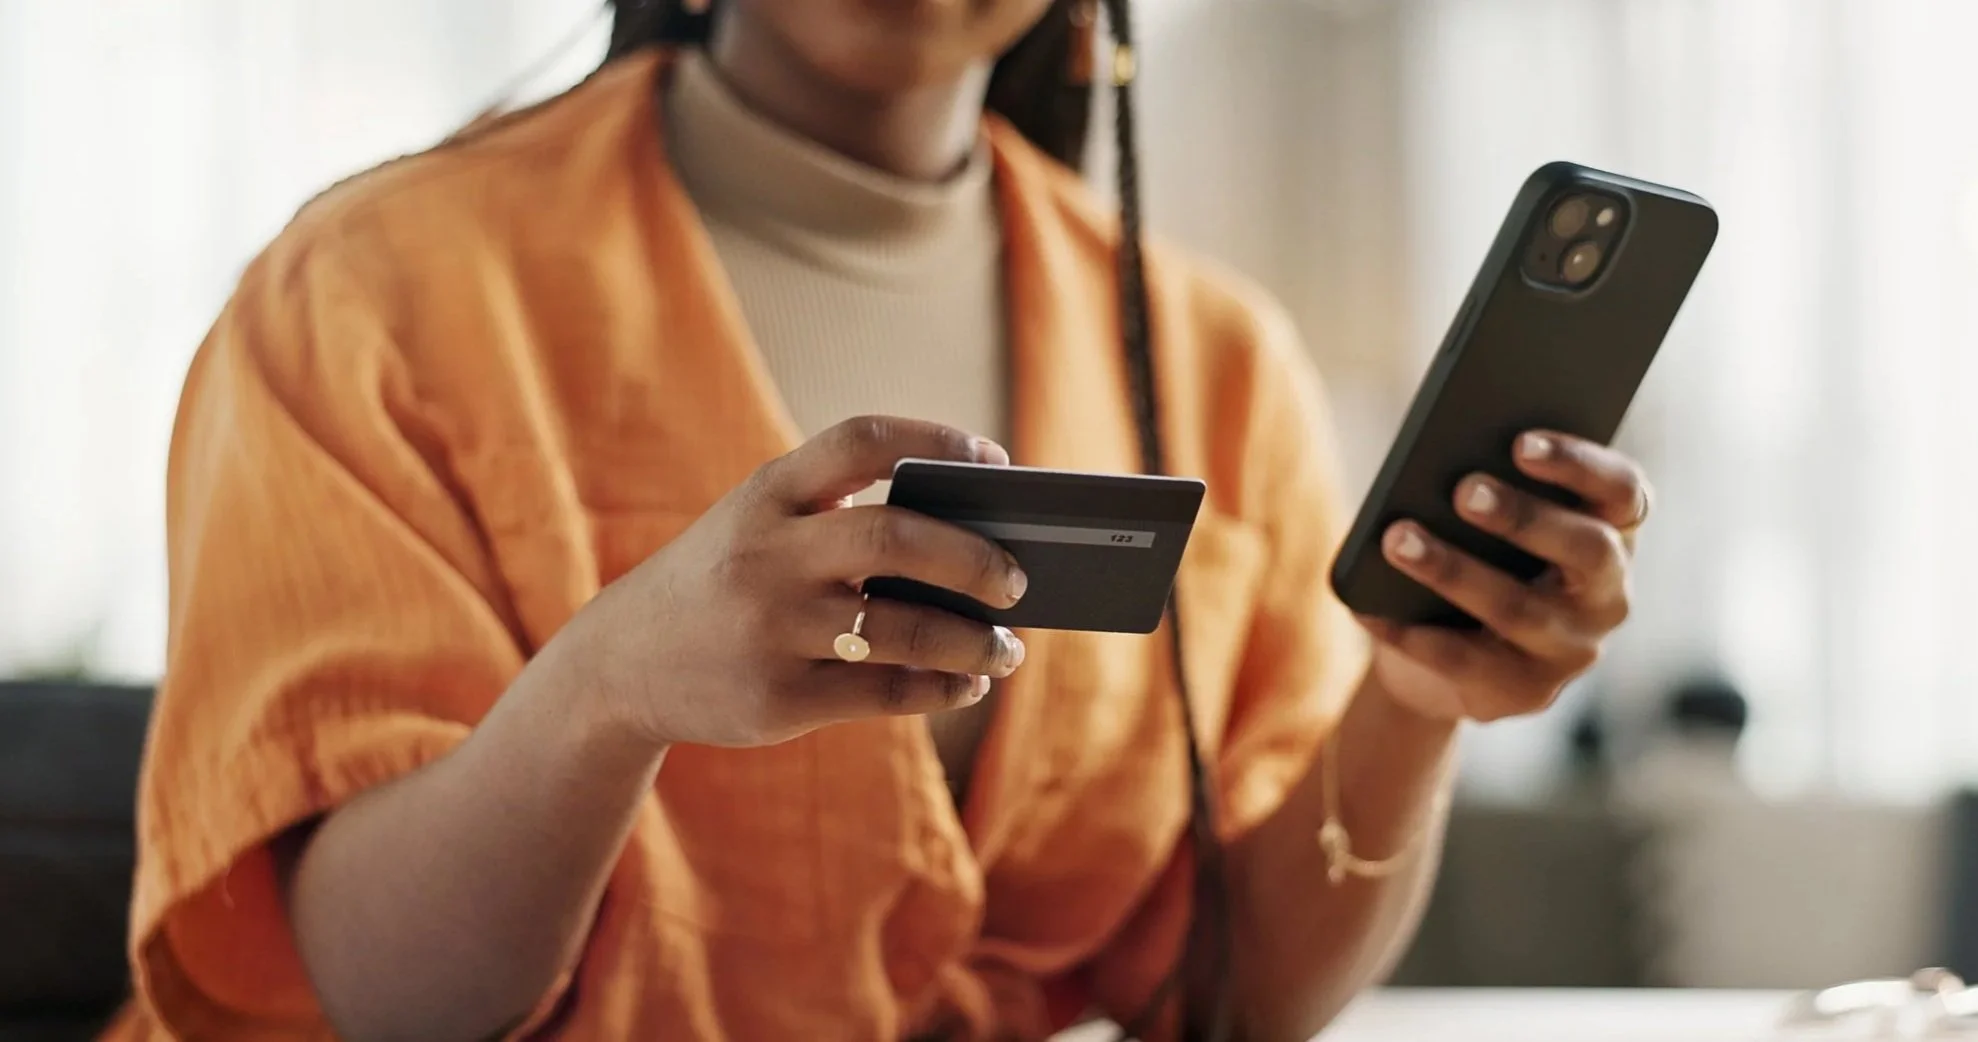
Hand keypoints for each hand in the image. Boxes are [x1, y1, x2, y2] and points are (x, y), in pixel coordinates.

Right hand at [553, 416, 1029, 749]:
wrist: (619, 665)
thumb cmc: (722, 582)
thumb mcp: (757, 526)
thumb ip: (839, 518)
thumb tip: (971, 542)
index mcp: (765, 495)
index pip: (859, 441)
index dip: (936, 439)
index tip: (993, 457)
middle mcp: (767, 556)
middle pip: (894, 538)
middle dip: (973, 558)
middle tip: (1018, 579)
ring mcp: (771, 629)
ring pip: (902, 629)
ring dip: (973, 641)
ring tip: (1007, 647)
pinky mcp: (778, 698)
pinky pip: (885, 693)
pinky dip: (940, 688)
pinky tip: (966, 683)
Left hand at [1359, 430, 1649, 722]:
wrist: (1439, 657)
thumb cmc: (1468, 556)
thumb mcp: (1481, 520)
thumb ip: (1481, 486)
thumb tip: (1436, 461)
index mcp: (1612, 530)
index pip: (1622, 490)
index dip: (1579, 464)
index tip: (1521, 442)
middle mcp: (1608, 593)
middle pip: (1587, 549)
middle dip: (1524, 517)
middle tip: (1463, 490)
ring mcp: (1572, 649)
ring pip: (1519, 608)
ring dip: (1453, 570)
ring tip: (1397, 539)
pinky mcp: (1526, 692)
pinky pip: (1465, 661)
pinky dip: (1411, 631)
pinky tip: (1369, 607)